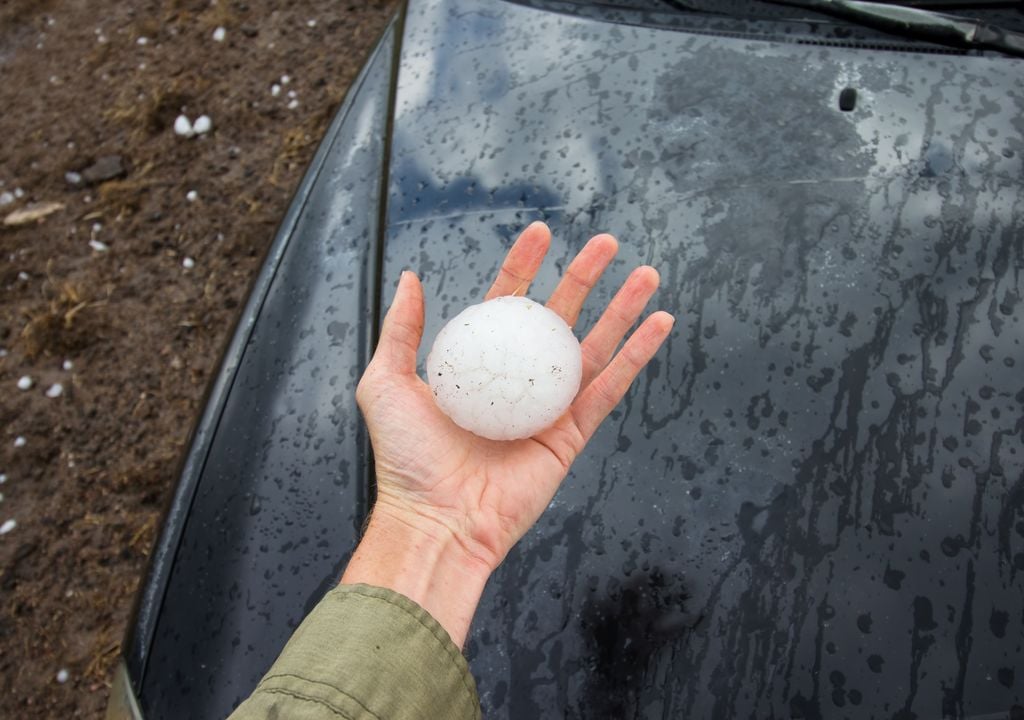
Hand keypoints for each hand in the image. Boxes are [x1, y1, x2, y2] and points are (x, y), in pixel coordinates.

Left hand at [342, 221, 673, 644]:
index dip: (524, 265)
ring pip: (593, 348)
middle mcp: (516, 381)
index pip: (507, 302)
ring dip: (622, 310)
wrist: (435, 520)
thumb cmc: (406, 459)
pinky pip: (610, 389)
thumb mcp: (387, 383)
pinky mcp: (572, 436)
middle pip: (559, 317)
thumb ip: (401, 330)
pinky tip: (659, 323)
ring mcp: (547, 408)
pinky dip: (636, 356)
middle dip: (584, 277)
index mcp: (477, 365)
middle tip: (607, 242)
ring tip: (646, 274)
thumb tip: (412, 277)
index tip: (541, 232)